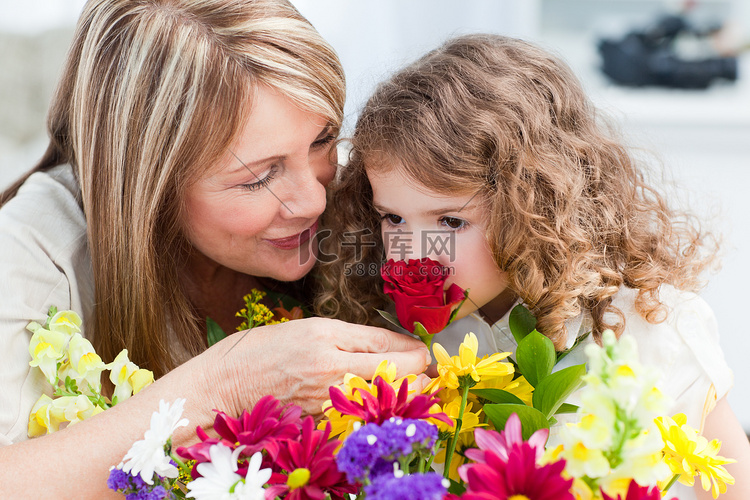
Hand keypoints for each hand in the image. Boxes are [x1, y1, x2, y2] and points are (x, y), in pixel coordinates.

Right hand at [200, 317, 430, 416]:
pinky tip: (368, 405)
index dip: (417, 350)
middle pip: (400, 375)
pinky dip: (372, 411)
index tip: (423, 351)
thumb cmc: (260, 350)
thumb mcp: (308, 327)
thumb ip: (352, 336)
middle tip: (419, 369)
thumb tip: (393, 344)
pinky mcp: (320, 424)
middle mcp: (332, 370)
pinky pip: (360, 417)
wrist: (221, 386)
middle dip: (417, 373)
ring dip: (398, 394)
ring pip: (385, 400)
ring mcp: (328, 401)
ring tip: (396, 385)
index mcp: (329, 338)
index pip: (393, 347)